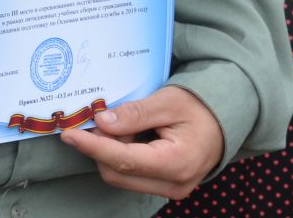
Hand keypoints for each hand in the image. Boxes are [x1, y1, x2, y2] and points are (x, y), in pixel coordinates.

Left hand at [60, 85, 223, 199]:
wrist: (223, 122)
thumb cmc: (199, 108)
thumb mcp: (169, 101)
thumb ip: (135, 113)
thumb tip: (102, 122)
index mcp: (177, 162)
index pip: (124, 160)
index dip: (93, 147)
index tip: (69, 134)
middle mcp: (172, 184)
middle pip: (117, 172)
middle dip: (100, 146)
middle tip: (99, 118)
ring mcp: (168, 190)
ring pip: (121, 176)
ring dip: (111, 150)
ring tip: (121, 125)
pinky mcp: (162, 187)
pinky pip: (130, 176)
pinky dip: (121, 155)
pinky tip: (128, 135)